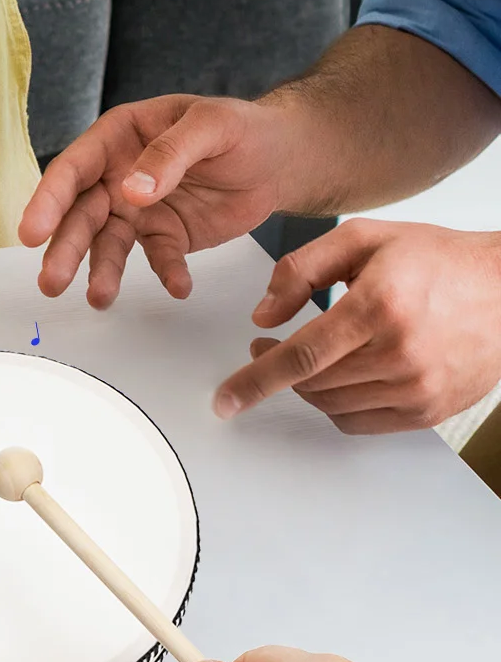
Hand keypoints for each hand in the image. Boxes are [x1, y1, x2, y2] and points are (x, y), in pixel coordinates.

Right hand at [20, 94, 295, 308]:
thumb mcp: (210, 125)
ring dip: (102, 271)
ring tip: (100, 298)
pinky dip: (166, 273)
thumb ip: (170, 154)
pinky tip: (179, 286)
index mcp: (119, 137)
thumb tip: (132, 190)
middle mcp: (117, 175)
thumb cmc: (242, 127)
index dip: (48, 200)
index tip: (32, 232)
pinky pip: (158, 258)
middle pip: (81, 213)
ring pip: (108, 243)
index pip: (73, 169)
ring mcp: (138, 209)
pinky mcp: (166, 235)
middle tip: (51, 281)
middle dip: (64, 248)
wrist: (281, 157)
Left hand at [213, 220, 500, 431]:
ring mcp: (420, 388)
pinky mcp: (431, 410)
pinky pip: (362, 422)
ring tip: (306, 354)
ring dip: (305, 386)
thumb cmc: (436, 259)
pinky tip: (337, 376)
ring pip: (332, 406)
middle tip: (266, 345)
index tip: (226, 399)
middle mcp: (401, 354)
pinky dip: (336, 405)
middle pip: (312, 384)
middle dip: (275, 370)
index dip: (255, 380)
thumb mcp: (362, 239)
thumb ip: (301, 269)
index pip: (302, 356)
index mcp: (379, 307)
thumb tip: (263, 315)